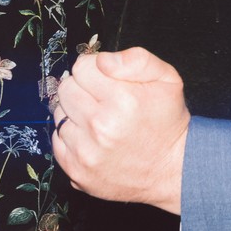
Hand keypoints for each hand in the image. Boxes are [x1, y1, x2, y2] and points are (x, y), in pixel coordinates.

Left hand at [51, 47, 189, 213]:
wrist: (172, 169)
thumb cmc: (168, 121)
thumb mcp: (167, 78)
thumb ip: (136, 60)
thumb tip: (102, 60)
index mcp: (123, 100)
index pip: (82, 67)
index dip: (95, 69)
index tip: (107, 80)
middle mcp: (100, 127)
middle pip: (66, 89)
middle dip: (82, 88)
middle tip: (102, 99)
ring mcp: (86, 152)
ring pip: (60, 114)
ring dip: (76, 113)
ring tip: (99, 120)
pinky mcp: (77, 171)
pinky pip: (57, 140)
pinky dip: (71, 136)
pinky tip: (91, 138)